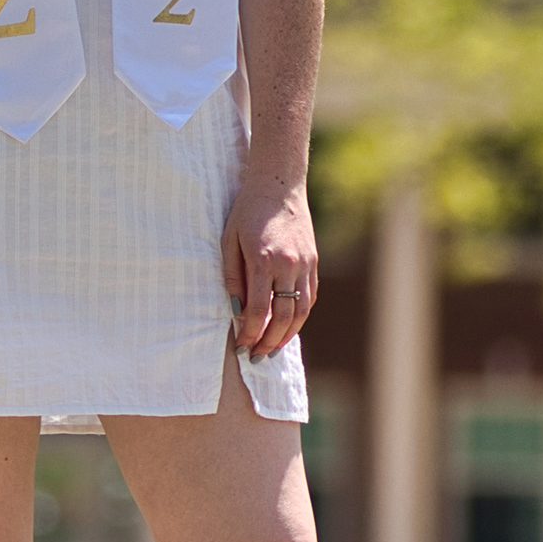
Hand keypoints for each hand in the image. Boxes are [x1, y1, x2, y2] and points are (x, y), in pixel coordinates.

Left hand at [223, 173, 319, 358]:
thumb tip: (235, 311)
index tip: (242, 347)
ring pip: (301, 311)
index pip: (259, 310)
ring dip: (287, 334)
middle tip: (257, 357)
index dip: (250, 333)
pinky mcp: (314, 262)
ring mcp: (305, 264)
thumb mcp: (229, 241)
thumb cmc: (247, 211)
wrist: (278, 184)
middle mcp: (288, 265)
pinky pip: (310, 297)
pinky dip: (300, 316)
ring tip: (273, 349)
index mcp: (264, 260)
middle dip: (269, 341)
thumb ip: (232, 277)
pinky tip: (288, 326)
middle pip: (283, 316)